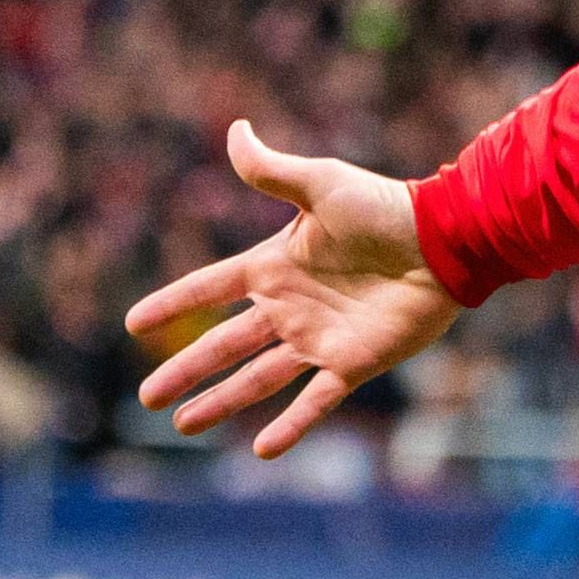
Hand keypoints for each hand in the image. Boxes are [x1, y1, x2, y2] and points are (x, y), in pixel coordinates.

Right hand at [126, 120, 458, 457]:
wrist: (444, 241)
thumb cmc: (384, 208)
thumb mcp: (321, 183)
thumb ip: (272, 170)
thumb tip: (235, 130)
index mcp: (275, 266)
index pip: (210, 289)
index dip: (173, 303)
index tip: (134, 324)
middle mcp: (290, 307)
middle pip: (224, 346)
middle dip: (185, 370)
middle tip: (147, 399)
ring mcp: (319, 338)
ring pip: (258, 379)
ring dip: (221, 402)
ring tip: (184, 425)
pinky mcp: (354, 362)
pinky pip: (315, 400)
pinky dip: (291, 426)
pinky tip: (261, 448)